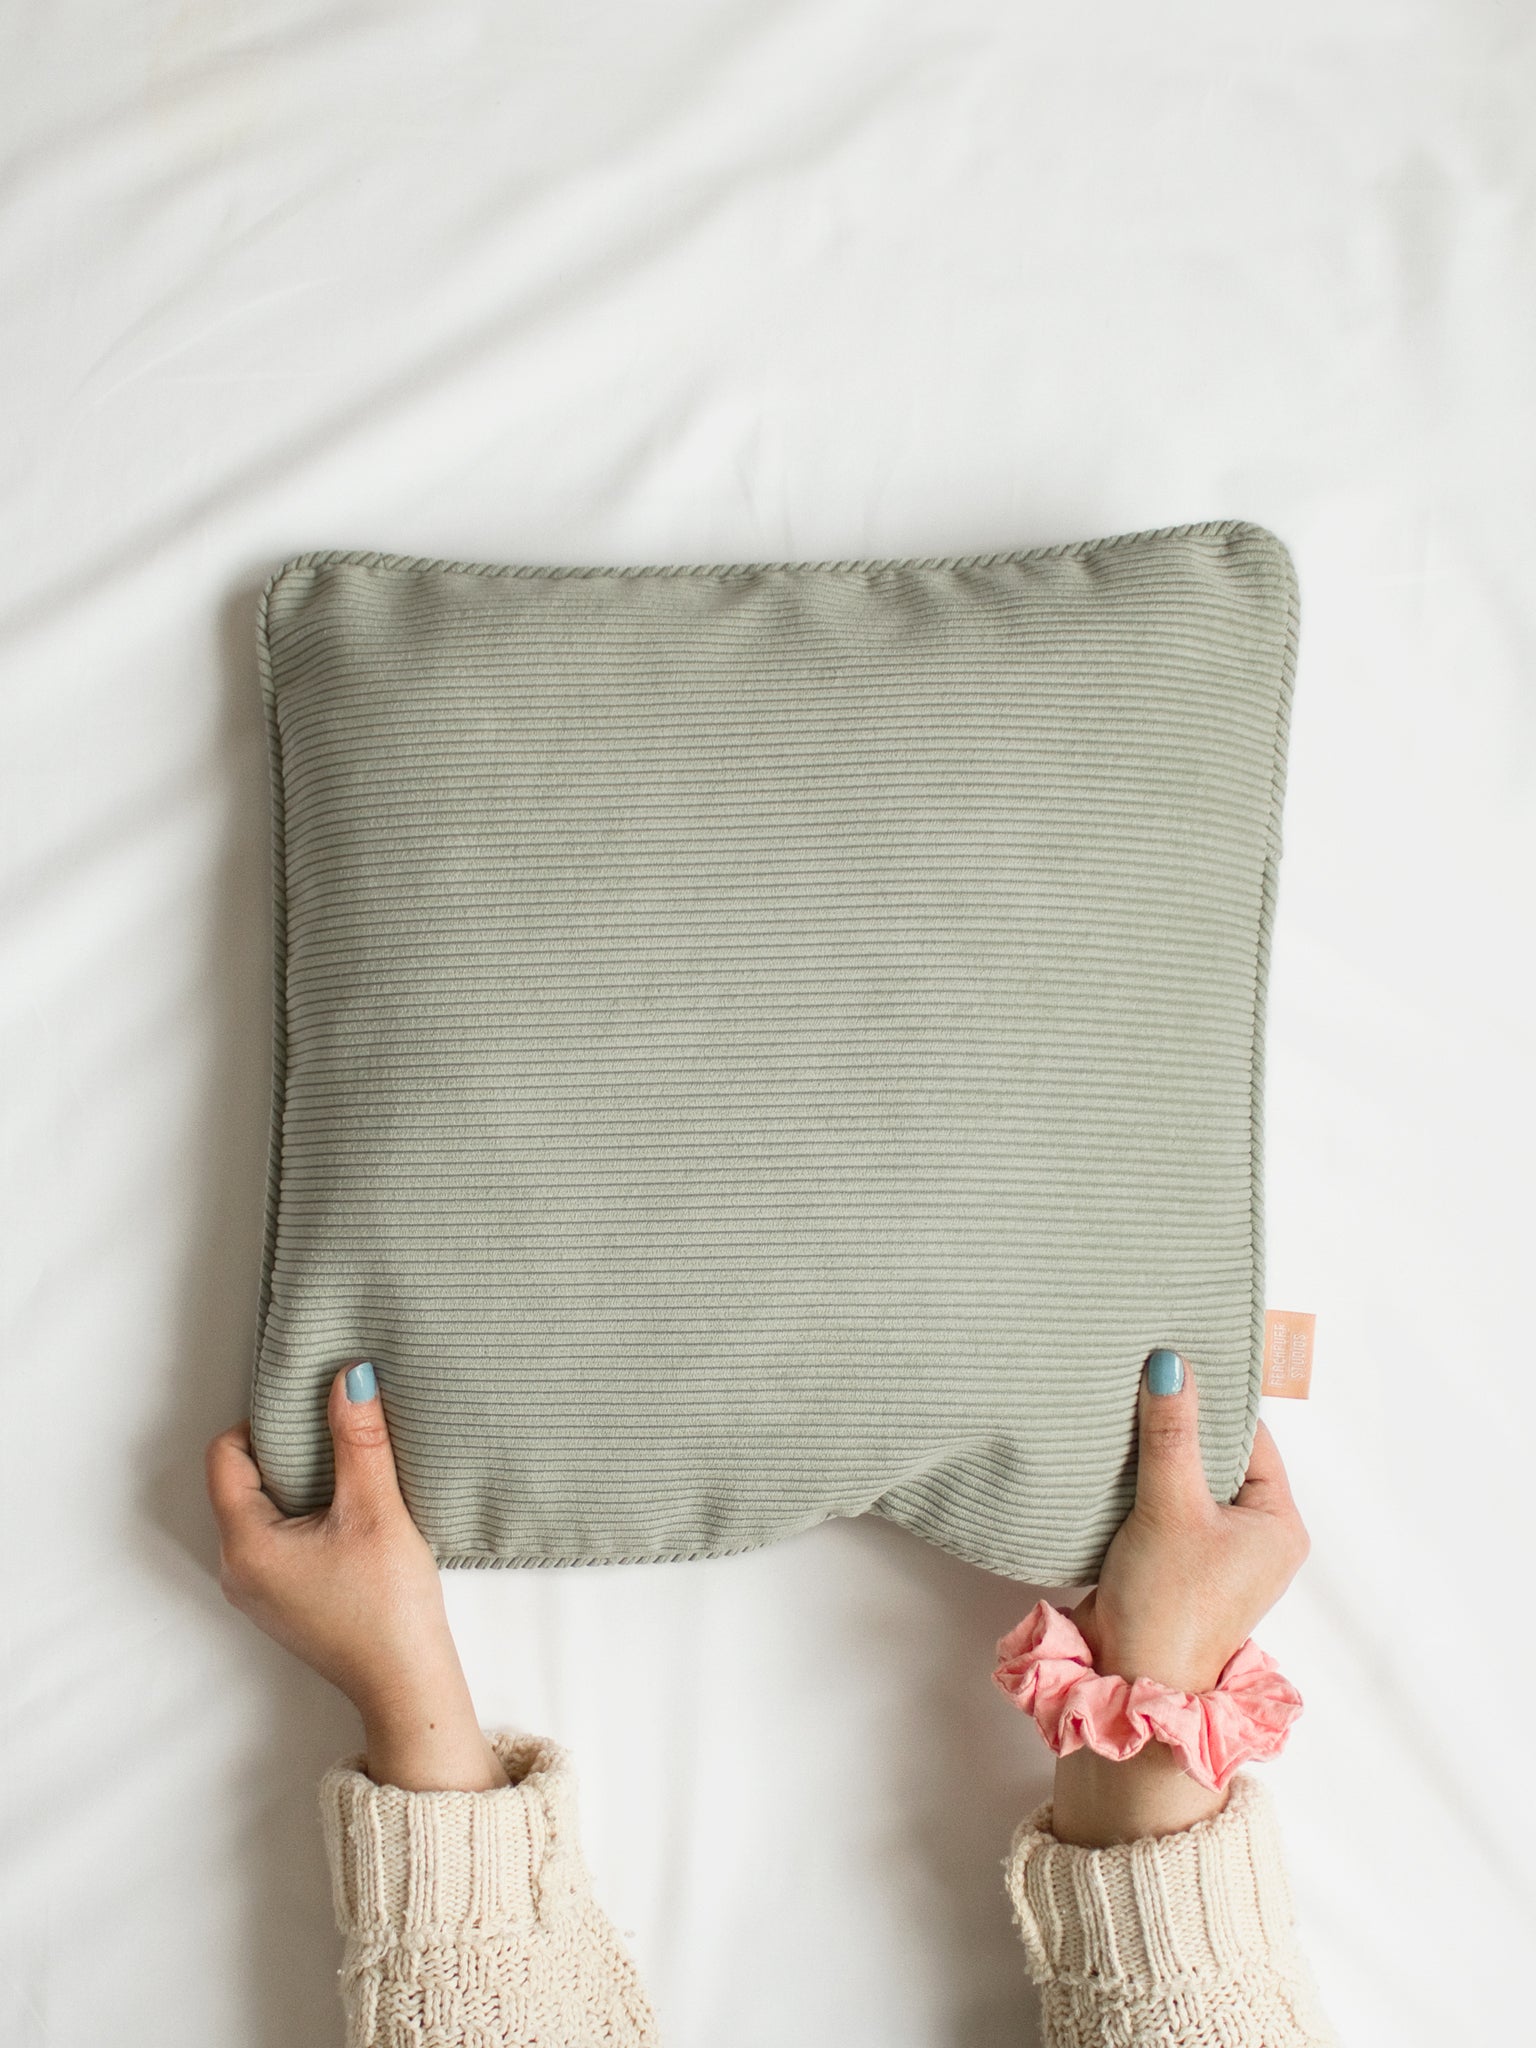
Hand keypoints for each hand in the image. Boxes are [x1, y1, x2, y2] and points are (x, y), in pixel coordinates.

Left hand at [206, 1363, 507, 1790]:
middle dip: (285, 1449)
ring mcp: (257, 1589)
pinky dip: (306, 1513)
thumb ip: (359, 1440)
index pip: (225, 1456)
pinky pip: (277, 1538)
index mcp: (245, 1544)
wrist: (406, 1685)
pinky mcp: (283, 1601)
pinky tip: (350, 1512)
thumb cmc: (387, 1606)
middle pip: (240, 1481)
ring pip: (261, 1510)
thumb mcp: (376, 1511)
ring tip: (348, 1468)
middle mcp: (237, 1568)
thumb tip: (350, 1376)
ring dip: (299, 1482)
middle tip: (334, 1430)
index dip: (264, 1422)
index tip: (312, 1409)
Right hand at [1050, 1349, 1309, 1845]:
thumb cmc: (1169, 1605)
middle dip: (1179, 1424)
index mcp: (1279, 1525)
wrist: (1128, 1681)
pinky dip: (1139, 1484)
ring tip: (1121, 1411)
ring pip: (1186, 1480)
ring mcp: (1213, 1553)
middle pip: (1217, 1456)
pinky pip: (1162, 1504)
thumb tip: (1171, 1364)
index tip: (1172, 1361)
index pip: (1250, 1437)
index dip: (1211, 1399)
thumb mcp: (1170, 1507)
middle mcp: (1254, 1537)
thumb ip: (1171, 1435)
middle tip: (1139, 1378)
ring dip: (1154, 1455)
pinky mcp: (1174, 1563)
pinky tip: (1110, 1459)